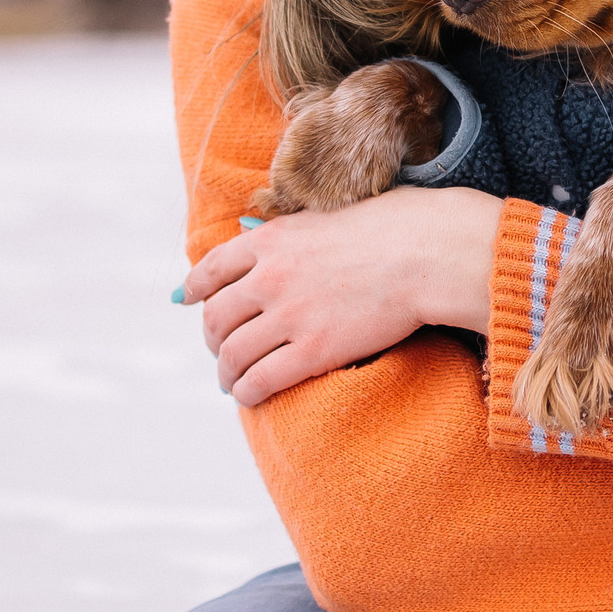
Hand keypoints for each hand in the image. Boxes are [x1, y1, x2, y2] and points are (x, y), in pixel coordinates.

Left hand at [180, 186, 503, 406]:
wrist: (427, 252)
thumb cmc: (394, 227)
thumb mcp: (328, 216)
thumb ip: (294, 232)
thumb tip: (273, 239)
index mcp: (271, 239)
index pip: (211, 268)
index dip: (193, 288)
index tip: (185, 301)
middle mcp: (269, 276)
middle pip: (215, 316)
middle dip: (212, 338)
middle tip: (220, 350)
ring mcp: (288, 315)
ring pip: (231, 354)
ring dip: (225, 372)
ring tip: (232, 382)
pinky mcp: (313, 350)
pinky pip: (260, 380)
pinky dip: (247, 392)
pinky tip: (249, 396)